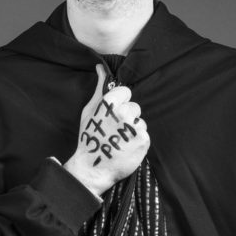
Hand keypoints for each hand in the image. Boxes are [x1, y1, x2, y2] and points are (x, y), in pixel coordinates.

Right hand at [63, 63, 149, 197]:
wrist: (93, 168)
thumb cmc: (89, 137)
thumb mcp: (90, 110)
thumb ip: (99, 88)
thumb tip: (101, 68)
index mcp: (110, 103)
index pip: (126, 92)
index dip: (120, 103)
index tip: (113, 114)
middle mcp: (123, 113)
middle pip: (135, 107)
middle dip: (127, 117)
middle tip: (115, 131)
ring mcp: (134, 127)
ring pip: (141, 122)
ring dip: (133, 130)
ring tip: (120, 141)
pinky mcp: (143, 140)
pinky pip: (145, 135)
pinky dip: (138, 142)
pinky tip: (126, 148)